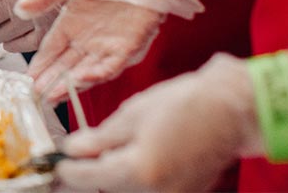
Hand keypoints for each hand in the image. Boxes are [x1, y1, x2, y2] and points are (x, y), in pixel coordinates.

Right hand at [14, 0, 204, 103]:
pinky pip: (111, 66)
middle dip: (50, 81)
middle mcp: (87, 39)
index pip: (50, 50)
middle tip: (35, 94)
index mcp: (70, 23)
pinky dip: (97, 74)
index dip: (38, 65)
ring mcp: (107, 46)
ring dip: (70, 84)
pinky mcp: (128, 47)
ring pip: (85, 71)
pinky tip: (83, 80)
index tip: (25, 79)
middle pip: (64, 67)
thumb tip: (19, 8)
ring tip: (53, 95)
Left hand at [57, 54, 260, 192]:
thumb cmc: (185, 104)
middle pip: (106, 187)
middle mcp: (155, 192)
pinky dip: (133, 175)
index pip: (87, 178)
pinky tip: (130, 154)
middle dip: (88, 172)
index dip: (65, 170)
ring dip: (110, 173)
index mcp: (138, 172)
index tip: (53, 163)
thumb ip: (99, 139)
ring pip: (125, 189)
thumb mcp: (131, 114)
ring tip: (102, 150)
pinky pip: (147, 188)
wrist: (233, 110)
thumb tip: (72, 150)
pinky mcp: (184, 192)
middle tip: (74, 156)